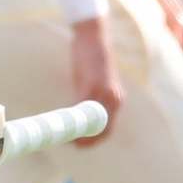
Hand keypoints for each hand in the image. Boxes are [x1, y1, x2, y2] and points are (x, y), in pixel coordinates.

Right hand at [69, 17, 123, 147]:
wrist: (94, 37)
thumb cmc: (91, 59)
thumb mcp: (92, 82)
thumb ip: (88, 98)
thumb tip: (78, 111)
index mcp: (116, 100)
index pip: (109, 129)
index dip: (96, 140)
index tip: (82, 145)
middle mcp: (114, 99)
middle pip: (103, 130)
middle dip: (88, 141)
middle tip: (73, 145)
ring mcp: (104, 93)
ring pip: (94, 123)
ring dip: (82, 134)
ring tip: (69, 139)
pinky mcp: (93, 86)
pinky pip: (83, 108)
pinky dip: (75, 119)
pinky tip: (67, 123)